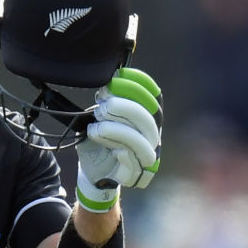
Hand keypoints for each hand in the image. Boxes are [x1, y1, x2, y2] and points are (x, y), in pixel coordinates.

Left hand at [76, 67, 161, 211]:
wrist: (94, 171)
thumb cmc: (100, 141)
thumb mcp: (101, 118)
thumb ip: (106, 102)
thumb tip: (106, 82)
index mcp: (147, 117)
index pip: (153, 96)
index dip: (139, 84)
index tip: (117, 76)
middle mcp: (151, 134)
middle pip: (148, 116)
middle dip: (125, 107)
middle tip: (102, 106)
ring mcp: (145, 153)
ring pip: (139, 138)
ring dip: (116, 130)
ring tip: (96, 128)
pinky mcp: (134, 171)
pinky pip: (131, 158)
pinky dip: (118, 149)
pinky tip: (108, 146)